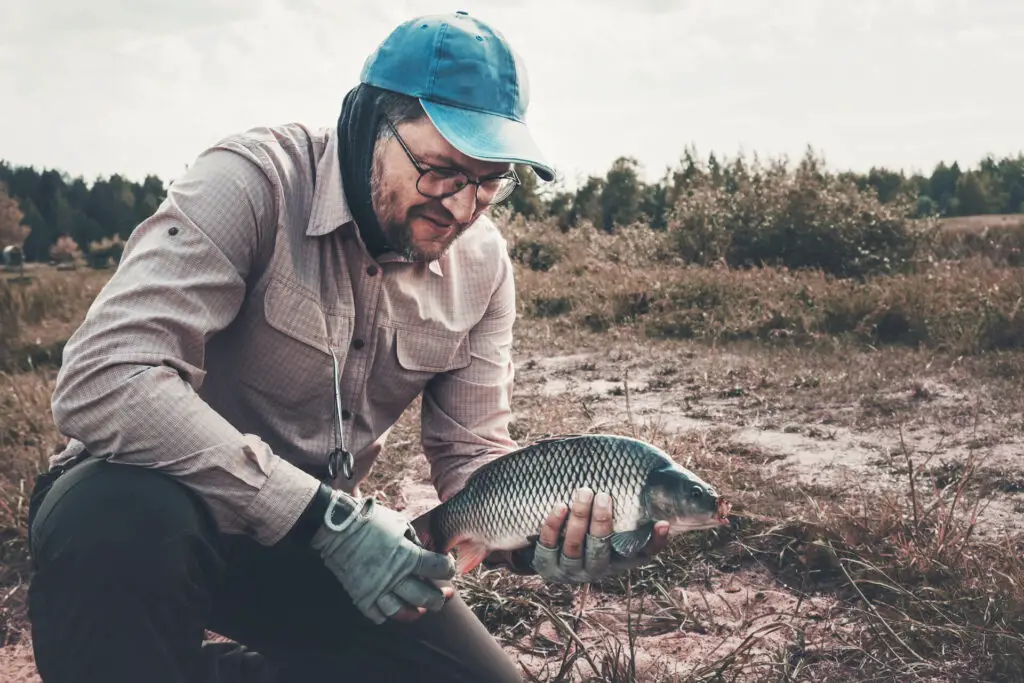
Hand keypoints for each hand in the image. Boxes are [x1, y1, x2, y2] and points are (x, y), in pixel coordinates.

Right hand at [311, 491, 456, 624]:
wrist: (337, 527)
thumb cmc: (371, 521)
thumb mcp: (401, 524)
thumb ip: (417, 542)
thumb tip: (429, 554)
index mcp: (408, 556)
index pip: (440, 569)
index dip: (448, 568)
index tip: (447, 566)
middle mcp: (395, 577)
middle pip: (427, 599)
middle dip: (440, 599)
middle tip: (444, 595)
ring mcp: (377, 589)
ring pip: (403, 613)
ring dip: (416, 612)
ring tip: (420, 608)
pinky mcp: (361, 597)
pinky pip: (379, 616)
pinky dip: (388, 614)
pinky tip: (394, 605)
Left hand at [530, 487, 669, 583]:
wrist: (553, 554)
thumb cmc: (591, 530)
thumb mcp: (612, 525)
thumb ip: (631, 511)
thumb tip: (658, 491)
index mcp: (618, 561)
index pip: (642, 555)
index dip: (655, 542)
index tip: (663, 523)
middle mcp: (597, 569)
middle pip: (601, 548)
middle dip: (602, 522)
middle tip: (603, 496)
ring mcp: (570, 569)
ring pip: (574, 546)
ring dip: (579, 518)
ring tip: (584, 492)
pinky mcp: (547, 564)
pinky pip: (549, 545)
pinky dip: (554, 526)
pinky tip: (560, 506)